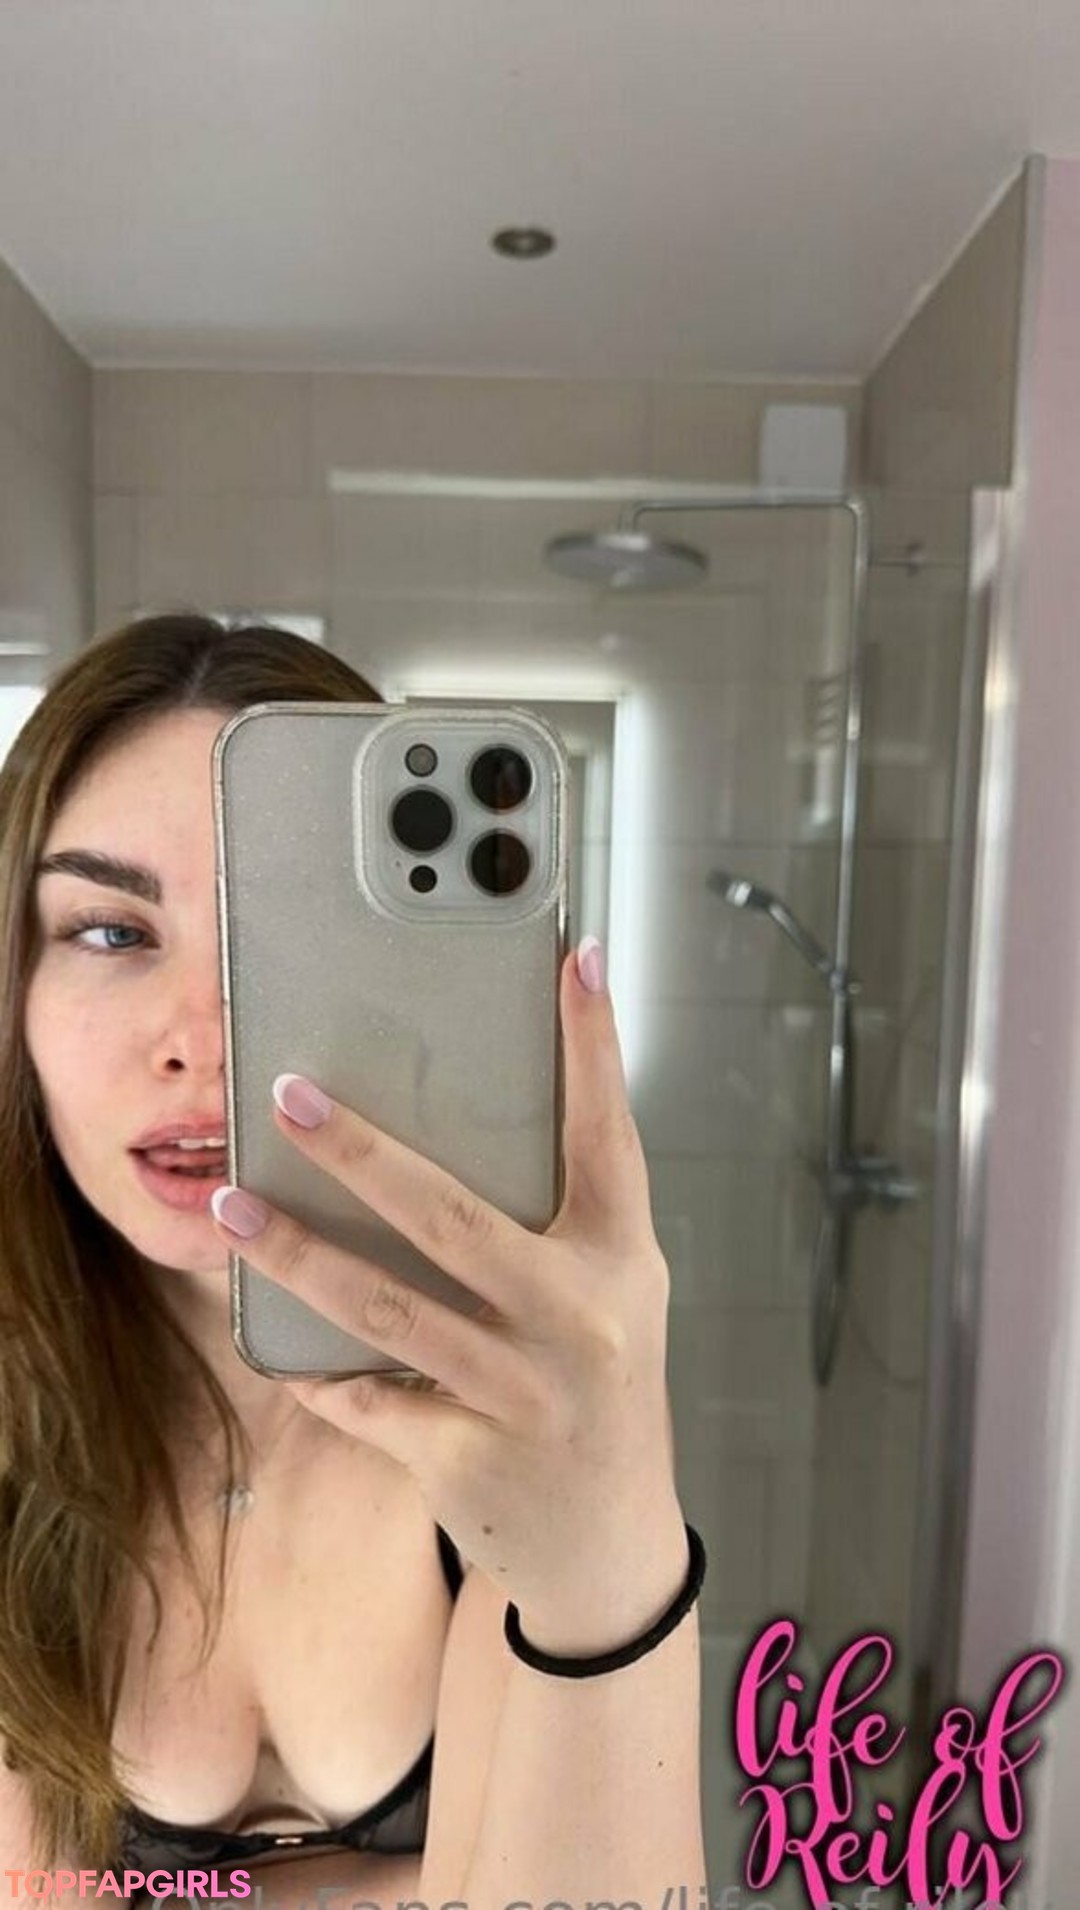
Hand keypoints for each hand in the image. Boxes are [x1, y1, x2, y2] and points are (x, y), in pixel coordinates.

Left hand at [210, 942, 682, 1627]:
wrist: (610, 1543)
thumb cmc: (601, 1384)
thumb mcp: (613, 1290)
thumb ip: (566, 1211)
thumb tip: (487, 1102)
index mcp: (623, 1259)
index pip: (609, 1134)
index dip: (593, 1044)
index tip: (573, 956)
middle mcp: (580, 1321)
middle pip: (455, 1219)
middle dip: (363, 1153)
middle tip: (289, 1093)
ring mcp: (521, 1394)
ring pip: (386, 1308)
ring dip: (296, 1252)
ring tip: (230, 1200)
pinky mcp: (465, 1458)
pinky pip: (364, 1396)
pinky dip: (310, 1363)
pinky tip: (260, 1325)